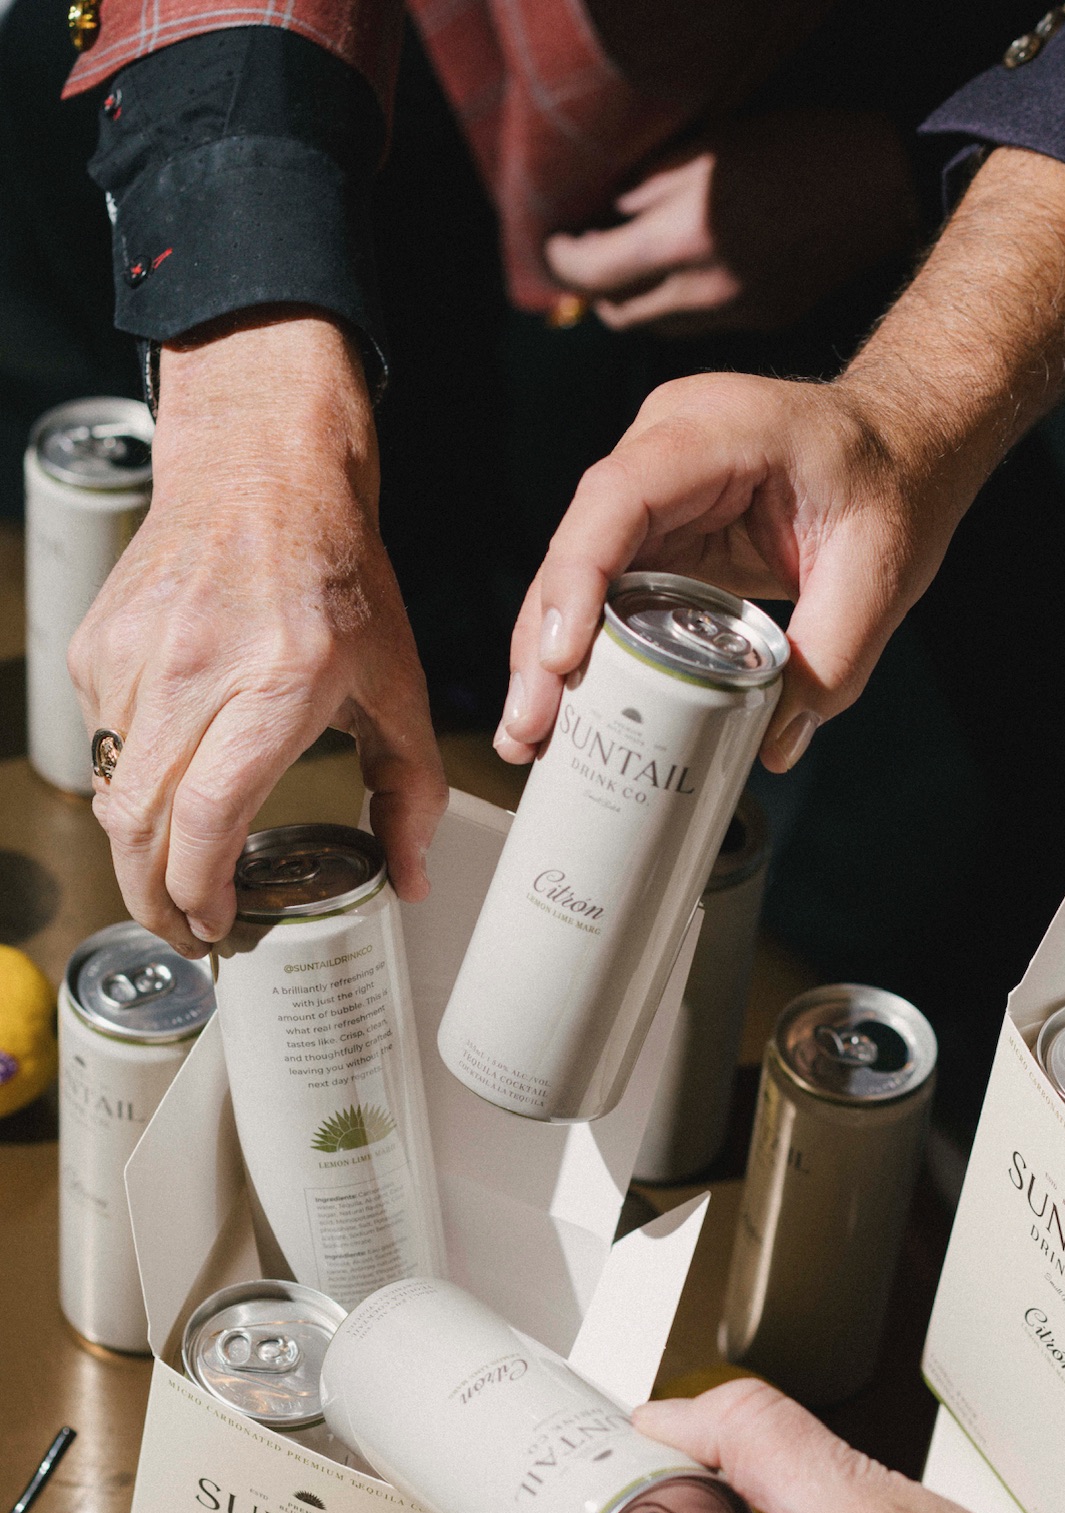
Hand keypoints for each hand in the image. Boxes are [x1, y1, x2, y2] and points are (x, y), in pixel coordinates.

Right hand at [70, 313, 445, 955]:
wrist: (261, 473)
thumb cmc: (338, 579)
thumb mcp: (397, 684)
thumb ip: (410, 790)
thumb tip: (409, 881)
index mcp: (274, 684)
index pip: (206, 815)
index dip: (198, 889)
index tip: (215, 926)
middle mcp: (192, 669)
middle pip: (140, 821)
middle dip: (153, 897)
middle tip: (183, 931)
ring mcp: (132, 654)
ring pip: (113, 787)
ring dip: (137, 847)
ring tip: (174, 876)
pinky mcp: (97, 643)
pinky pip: (101, 737)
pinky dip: (130, 779)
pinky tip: (167, 783)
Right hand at [499, 149, 1064, 772]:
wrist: (904, 441)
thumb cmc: (895, 482)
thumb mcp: (881, 573)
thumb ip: (832, 660)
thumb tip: (770, 746)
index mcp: (713, 431)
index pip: (618, 500)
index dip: (577, 579)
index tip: (559, 659)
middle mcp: (663, 448)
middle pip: (577, 545)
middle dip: (543, 643)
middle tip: (529, 730)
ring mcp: (653, 488)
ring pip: (577, 573)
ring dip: (547, 657)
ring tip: (531, 739)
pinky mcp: (656, 529)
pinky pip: (605, 590)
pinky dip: (583, 651)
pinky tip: (563, 712)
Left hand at [544, 109, 917, 335]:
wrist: (879, 183)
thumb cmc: (793, 144)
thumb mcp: (710, 145)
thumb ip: (647, 183)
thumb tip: (602, 212)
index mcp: (686, 232)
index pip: (593, 271)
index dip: (562, 261)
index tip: (553, 243)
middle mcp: (706, 285)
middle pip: (617, 312)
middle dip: (591, 289)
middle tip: (584, 257)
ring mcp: (735, 311)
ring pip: (653, 327)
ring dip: (630, 303)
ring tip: (626, 269)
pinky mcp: (760, 321)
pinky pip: (693, 327)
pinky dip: (671, 308)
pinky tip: (675, 278)